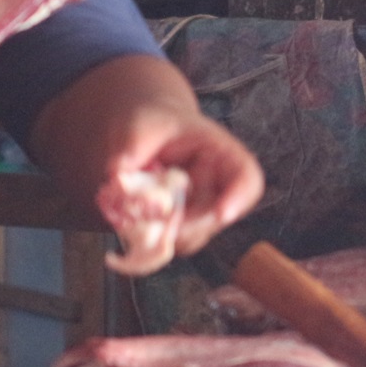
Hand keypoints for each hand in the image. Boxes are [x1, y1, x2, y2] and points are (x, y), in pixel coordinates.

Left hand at [30, 54, 264, 266]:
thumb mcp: (141, 124)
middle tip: (154, 221)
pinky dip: (145, 239)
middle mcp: (216, 187)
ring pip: (191, 237)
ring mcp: (197, 210)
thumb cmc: (150, 122)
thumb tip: (118, 173)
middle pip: (217, 218)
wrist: (141, 134)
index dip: (241, 198)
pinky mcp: (176, 226)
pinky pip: (167, 243)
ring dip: (162, 234)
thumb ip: (132, 146)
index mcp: (220, 153)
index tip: (222, 213)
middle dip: (186, 226)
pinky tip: (127, 220)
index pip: (247, 177)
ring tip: (131, 213)